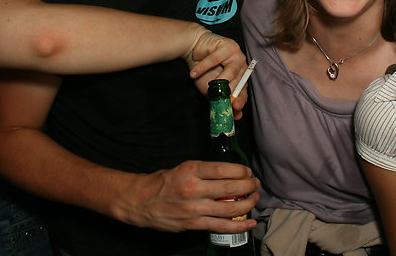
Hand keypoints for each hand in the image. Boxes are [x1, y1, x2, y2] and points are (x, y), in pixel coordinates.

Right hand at [114, 160, 259, 232]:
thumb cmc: (163, 182)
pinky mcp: (194, 224)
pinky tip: (250, 222)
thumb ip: (205, 171)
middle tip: (255, 184)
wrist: (140, 201)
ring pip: (230, 208)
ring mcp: (195, 208)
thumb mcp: (183, 168)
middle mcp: (194, 188)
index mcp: (192, 170)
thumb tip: (230, 173)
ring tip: (254, 199)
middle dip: (249, 186)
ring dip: (248, 204)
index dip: (241, 171)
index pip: (224, 169)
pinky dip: (239, 225)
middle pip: (231, 188)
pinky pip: (221, 226)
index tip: (247, 171)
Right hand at [184, 28, 247, 117]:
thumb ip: (222, 101)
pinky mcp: (227, 45)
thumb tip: (236, 116)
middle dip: (227, 91)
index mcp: (241, 78)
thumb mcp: (211, 90)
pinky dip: (203, 67)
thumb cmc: (203, 70)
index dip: (239, 100)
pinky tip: (194, 73)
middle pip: (238, 82)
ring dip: (218, 80)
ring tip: (208, 85)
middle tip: (217, 97)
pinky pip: (215, 59)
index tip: (234, 107)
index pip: (244, 92)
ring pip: (231, 71)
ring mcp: (236, 55)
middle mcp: (242, 66)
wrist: (194, 50)